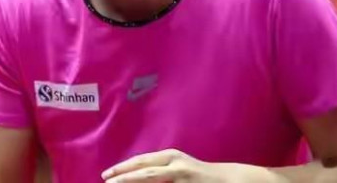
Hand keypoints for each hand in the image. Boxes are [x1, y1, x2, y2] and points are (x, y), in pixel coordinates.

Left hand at [101, 149, 275, 182]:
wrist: (230, 179)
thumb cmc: (199, 175)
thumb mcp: (178, 169)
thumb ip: (161, 170)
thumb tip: (138, 175)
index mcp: (170, 157)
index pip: (141, 162)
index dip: (123, 168)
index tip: (107, 175)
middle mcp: (175, 164)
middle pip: (143, 170)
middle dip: (123, 177)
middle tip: (106, 182)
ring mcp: (182, 176)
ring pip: (152, 179)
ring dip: (134, 181)